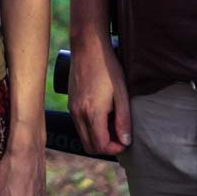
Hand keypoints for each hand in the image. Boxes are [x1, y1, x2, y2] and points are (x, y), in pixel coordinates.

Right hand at [67, 34, 129, 156]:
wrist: (88, 47)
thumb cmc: (108, 68)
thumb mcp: (122, 93)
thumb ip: (123, 119)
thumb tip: (126, 141)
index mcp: (92, 113)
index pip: (101, 146)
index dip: (116, 148)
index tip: (126, 139)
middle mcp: (78, 113)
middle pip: (90, 146)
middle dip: (106, 146)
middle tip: (119, 134)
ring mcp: (72, 108)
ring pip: (83, 136)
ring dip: (98, 137)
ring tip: (112, 123)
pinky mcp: (70, 102)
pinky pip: (79, 125)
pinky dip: (90, 128)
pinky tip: (102, 114)